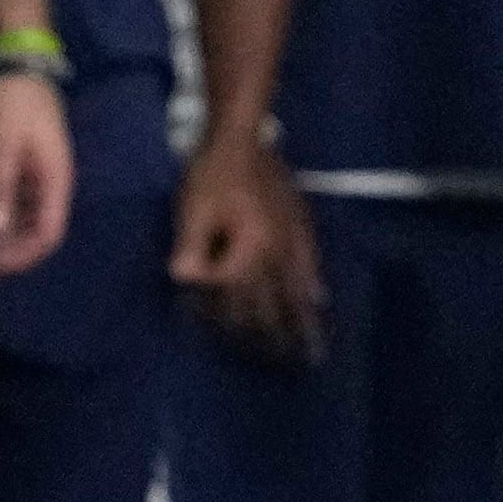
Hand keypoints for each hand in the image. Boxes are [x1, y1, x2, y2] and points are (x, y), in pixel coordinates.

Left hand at [0, 71, 73, 279]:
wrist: (18, 69)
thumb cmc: (15, 103)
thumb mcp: (3, 142)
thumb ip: (0, 184)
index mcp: (56, 181)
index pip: (48, 233)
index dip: (21, 255)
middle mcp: (52, 187)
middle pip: (37, 236)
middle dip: (8, 255)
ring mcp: (38, 182)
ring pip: (25, 226)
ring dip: (1, 245)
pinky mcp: (23, 175)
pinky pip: (15, 211)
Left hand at [169, 128, 324, 363]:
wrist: (242, 137)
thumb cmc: (211, 173)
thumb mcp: (191, 209)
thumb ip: (190, 247)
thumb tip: (185, 279)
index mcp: (250, 248)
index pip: (230, 286)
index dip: (210, 296)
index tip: (196, 311)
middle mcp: (276, 251)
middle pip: (271, 299)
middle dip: (272, 334)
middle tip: (281, 364)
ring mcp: (291, 239)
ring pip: (294, 287)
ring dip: (299, 318)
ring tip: (308, 346)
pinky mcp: (298, 226)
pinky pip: (308, 262)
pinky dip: (312, 283)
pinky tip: (317, 297)